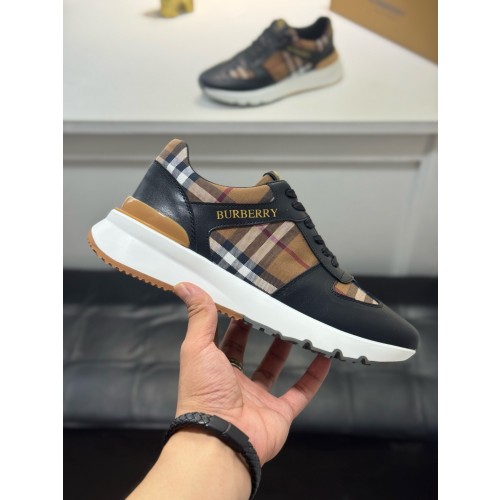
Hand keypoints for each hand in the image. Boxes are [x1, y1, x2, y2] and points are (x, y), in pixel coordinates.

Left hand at [174, 282, 330, 464]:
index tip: (249, 298)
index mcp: (214, 367)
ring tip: (297, 325)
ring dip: (285, 349)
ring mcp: (259, 398)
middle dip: (261, 331)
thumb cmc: (204, 393)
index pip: (227, 337)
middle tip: (275, 308)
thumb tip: (185, 285)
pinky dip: (314, 376)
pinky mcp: (280, 413)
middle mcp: (235, 382)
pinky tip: (324, 356)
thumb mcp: (198, 347)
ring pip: (274, 369)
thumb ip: (199, 317)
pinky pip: (301, 392)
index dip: (237, 318)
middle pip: (251, 352)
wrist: (221, 440)